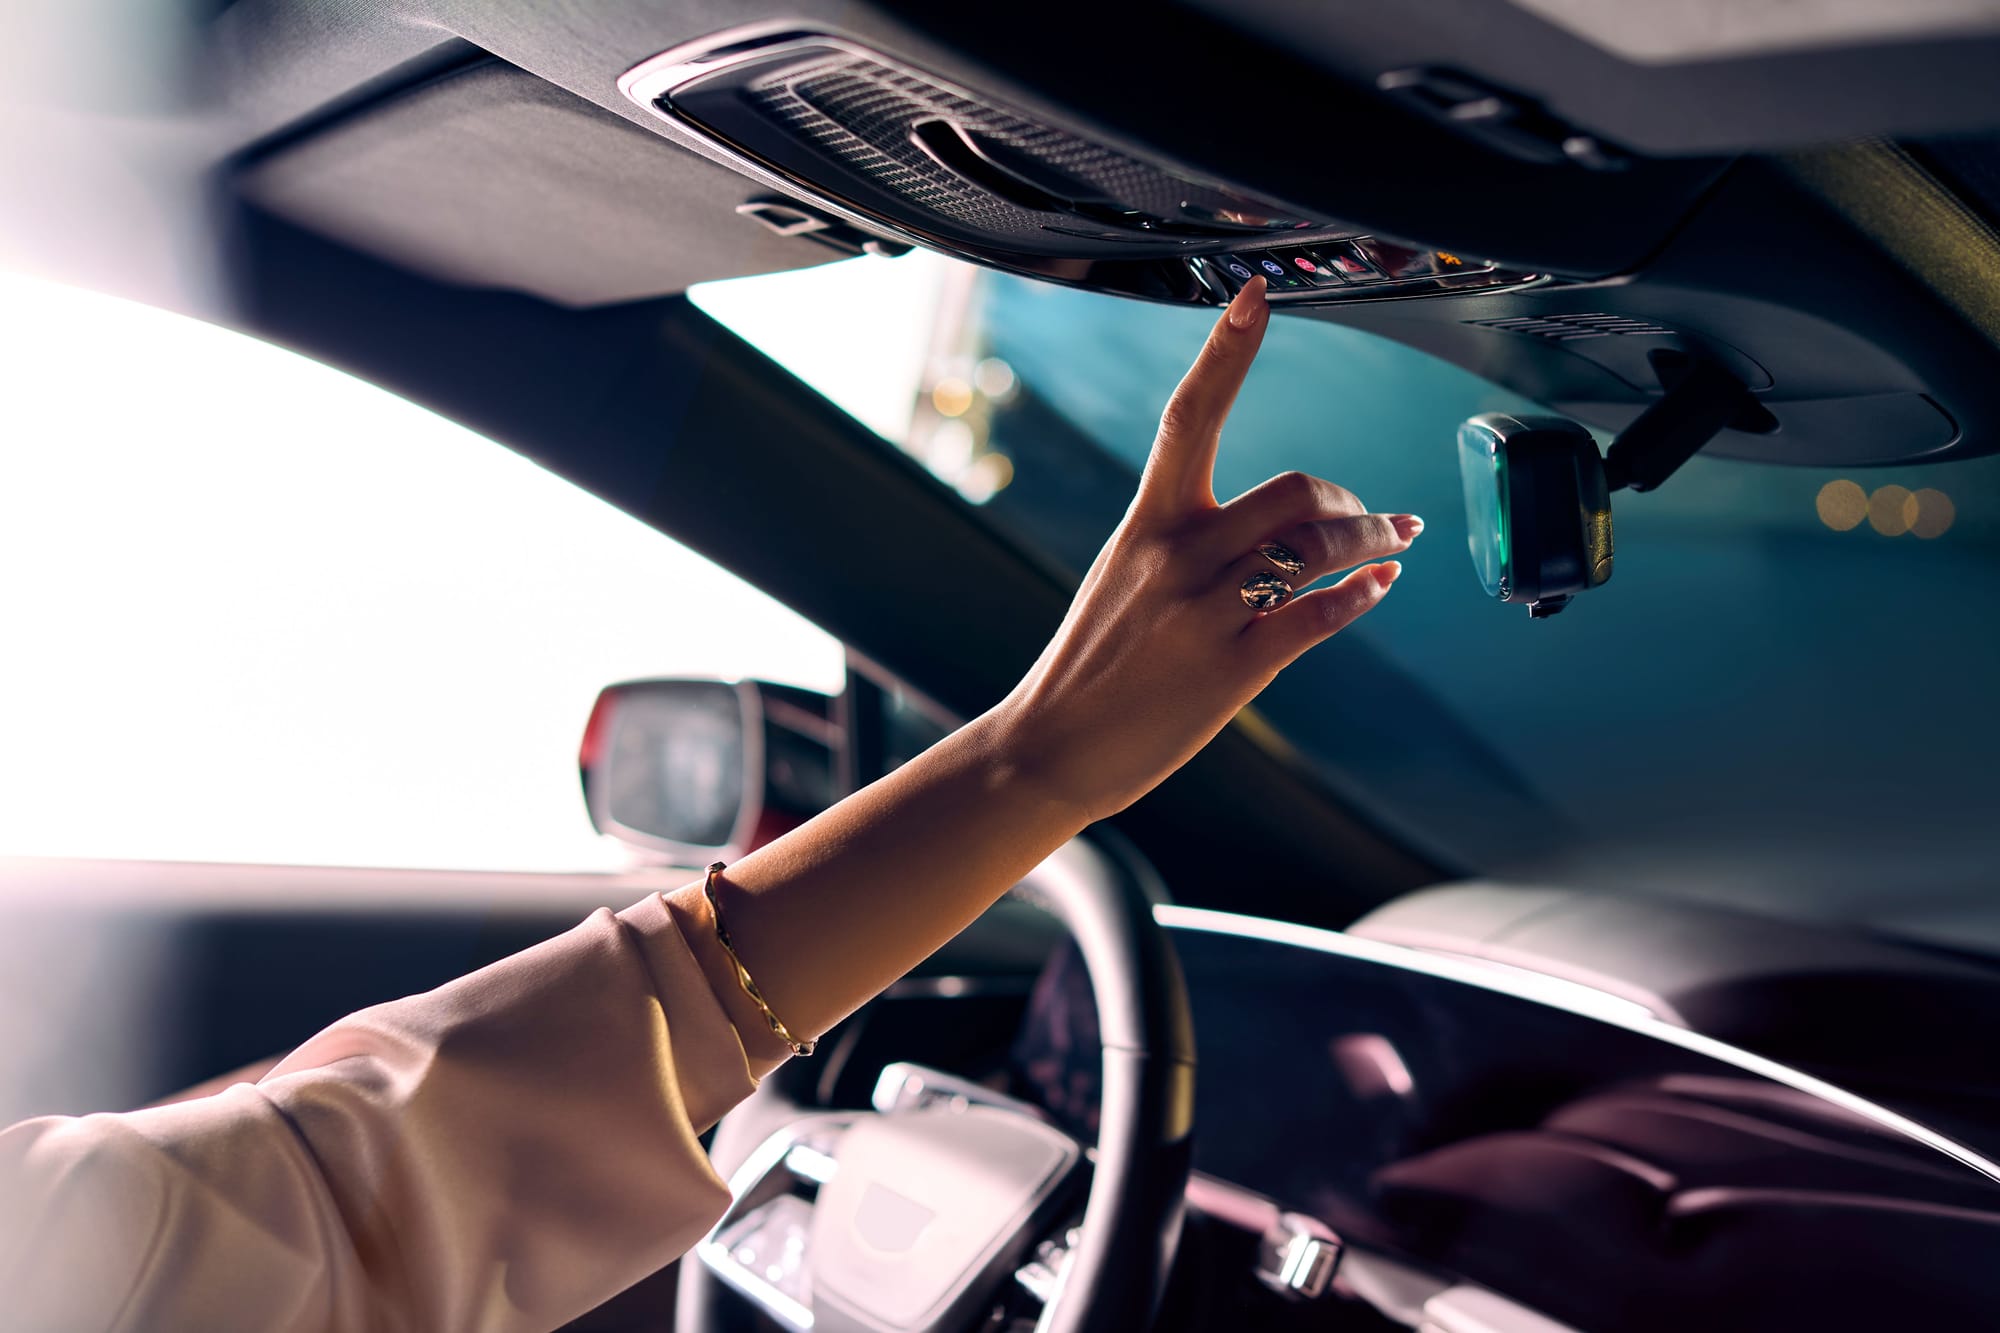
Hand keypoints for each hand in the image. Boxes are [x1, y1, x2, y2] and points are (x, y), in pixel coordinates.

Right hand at [989, 277, 1422, 823]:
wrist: (1050, 746)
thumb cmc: (1091, 665)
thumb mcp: (1125, 581)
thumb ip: (1184, 546)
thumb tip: (1266, 535)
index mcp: (1146, 523)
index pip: (1189, 416)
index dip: (1226, 351)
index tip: (1255, 295)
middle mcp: (1176, 555)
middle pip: (1292, 491)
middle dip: (1348, 502)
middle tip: (1375, 521)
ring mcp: (1205, 611)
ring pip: (1315, 549)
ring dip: (1374, 542)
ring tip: (1394, 547)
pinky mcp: (1231, 667)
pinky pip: (1317, 615)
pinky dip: (1361, 594)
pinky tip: (1378, 587)